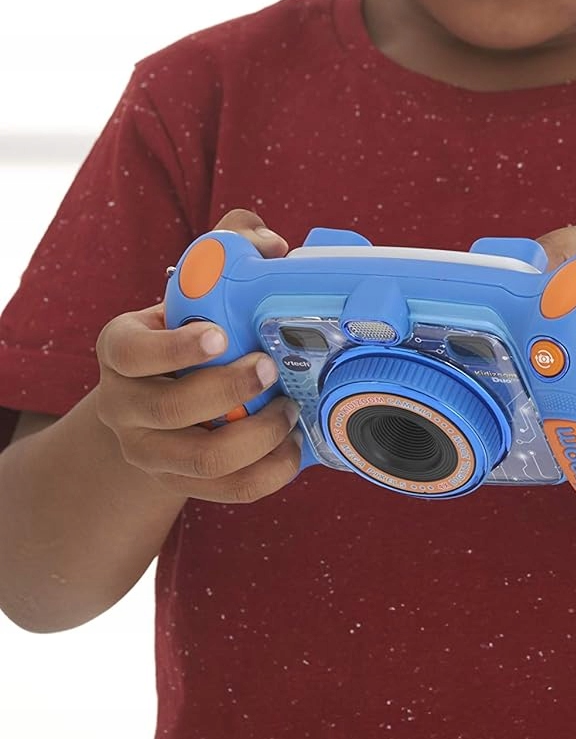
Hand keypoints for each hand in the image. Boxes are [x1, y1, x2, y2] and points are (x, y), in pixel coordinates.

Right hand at [94, 210, 301, 503]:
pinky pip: (226, 491)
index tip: (220, 335)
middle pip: (170, 409)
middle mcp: (123, 405)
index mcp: (120, 349)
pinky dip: (267, 474)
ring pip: (200, 460)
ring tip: (289, 410)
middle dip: (228, 391)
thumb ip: (228, 249)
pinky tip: (293, 448)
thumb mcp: (191, 287)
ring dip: (255, 437)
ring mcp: (148, 451)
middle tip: (269, 368)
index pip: (130, 352)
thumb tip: (272, 246)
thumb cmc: (186, 328)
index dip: (174, 349)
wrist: (158, 394)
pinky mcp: (180, 483)